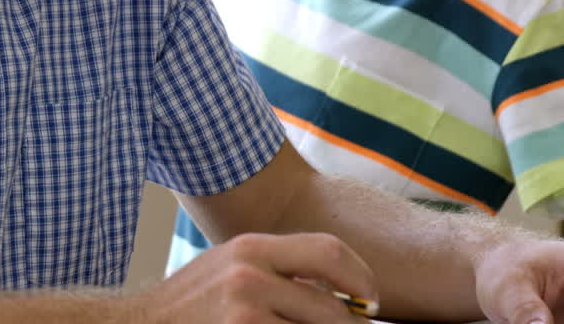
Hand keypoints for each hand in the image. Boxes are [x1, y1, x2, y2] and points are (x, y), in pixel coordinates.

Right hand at [129, 232, 376, 323]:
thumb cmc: (191, 303)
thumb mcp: (231, 268)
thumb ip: (280, 269)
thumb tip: (343, 290)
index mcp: (252, 248)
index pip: (330, 252)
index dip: (362, 278)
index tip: (371, 302)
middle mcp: (250, 277)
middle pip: (334, 310)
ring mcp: (245, 316)